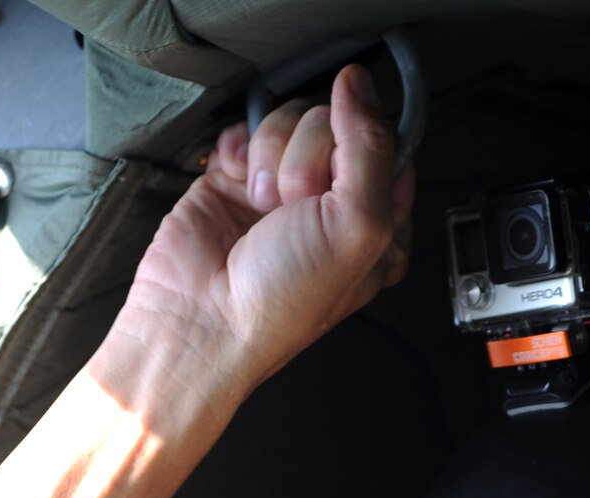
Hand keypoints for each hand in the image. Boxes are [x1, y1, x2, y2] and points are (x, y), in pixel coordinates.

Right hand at [110, 65, 413, 415]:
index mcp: (380, 225)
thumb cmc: (282, 302)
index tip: (339, 175)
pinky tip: (236, 185)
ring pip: (289, 120)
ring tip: (261, 206)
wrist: (201, 320)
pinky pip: (247, 127)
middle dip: (307, 160)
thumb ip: (370, 149)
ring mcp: (285, 189)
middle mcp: (335, 205)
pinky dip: (238, 151)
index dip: (361, 146)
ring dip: (270, 158)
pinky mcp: (240, 177)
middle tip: (294, 207)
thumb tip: (359, 85)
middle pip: (334, 125)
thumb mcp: (357, 227)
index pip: (388, 145)